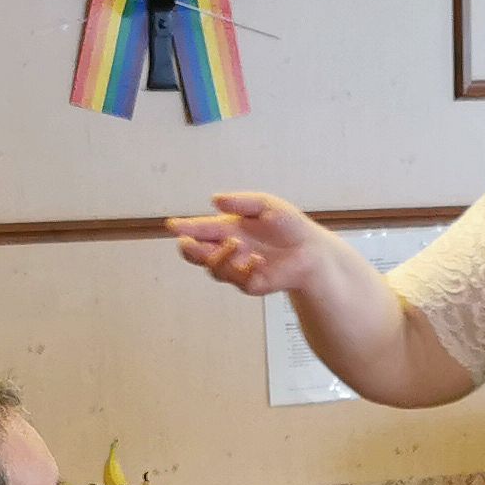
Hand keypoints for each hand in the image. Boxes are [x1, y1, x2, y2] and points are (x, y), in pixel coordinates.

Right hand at [167, 193, 330, 298]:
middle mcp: (227, 249)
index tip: (172, 225)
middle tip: (189, 242)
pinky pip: (238, 280)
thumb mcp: (265, 205)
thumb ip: (241, 202)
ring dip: (220, 256)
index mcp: (226, 228)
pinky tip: (256, 260)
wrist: (311, 249)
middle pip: (196, 254)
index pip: (199, 230)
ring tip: (237, 244)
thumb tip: (215, 201)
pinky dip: (244, 268)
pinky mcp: (250, 283)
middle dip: (190, 249)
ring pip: (213, 268)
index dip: (184, 228)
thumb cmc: (288, 226)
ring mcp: (236, 268)